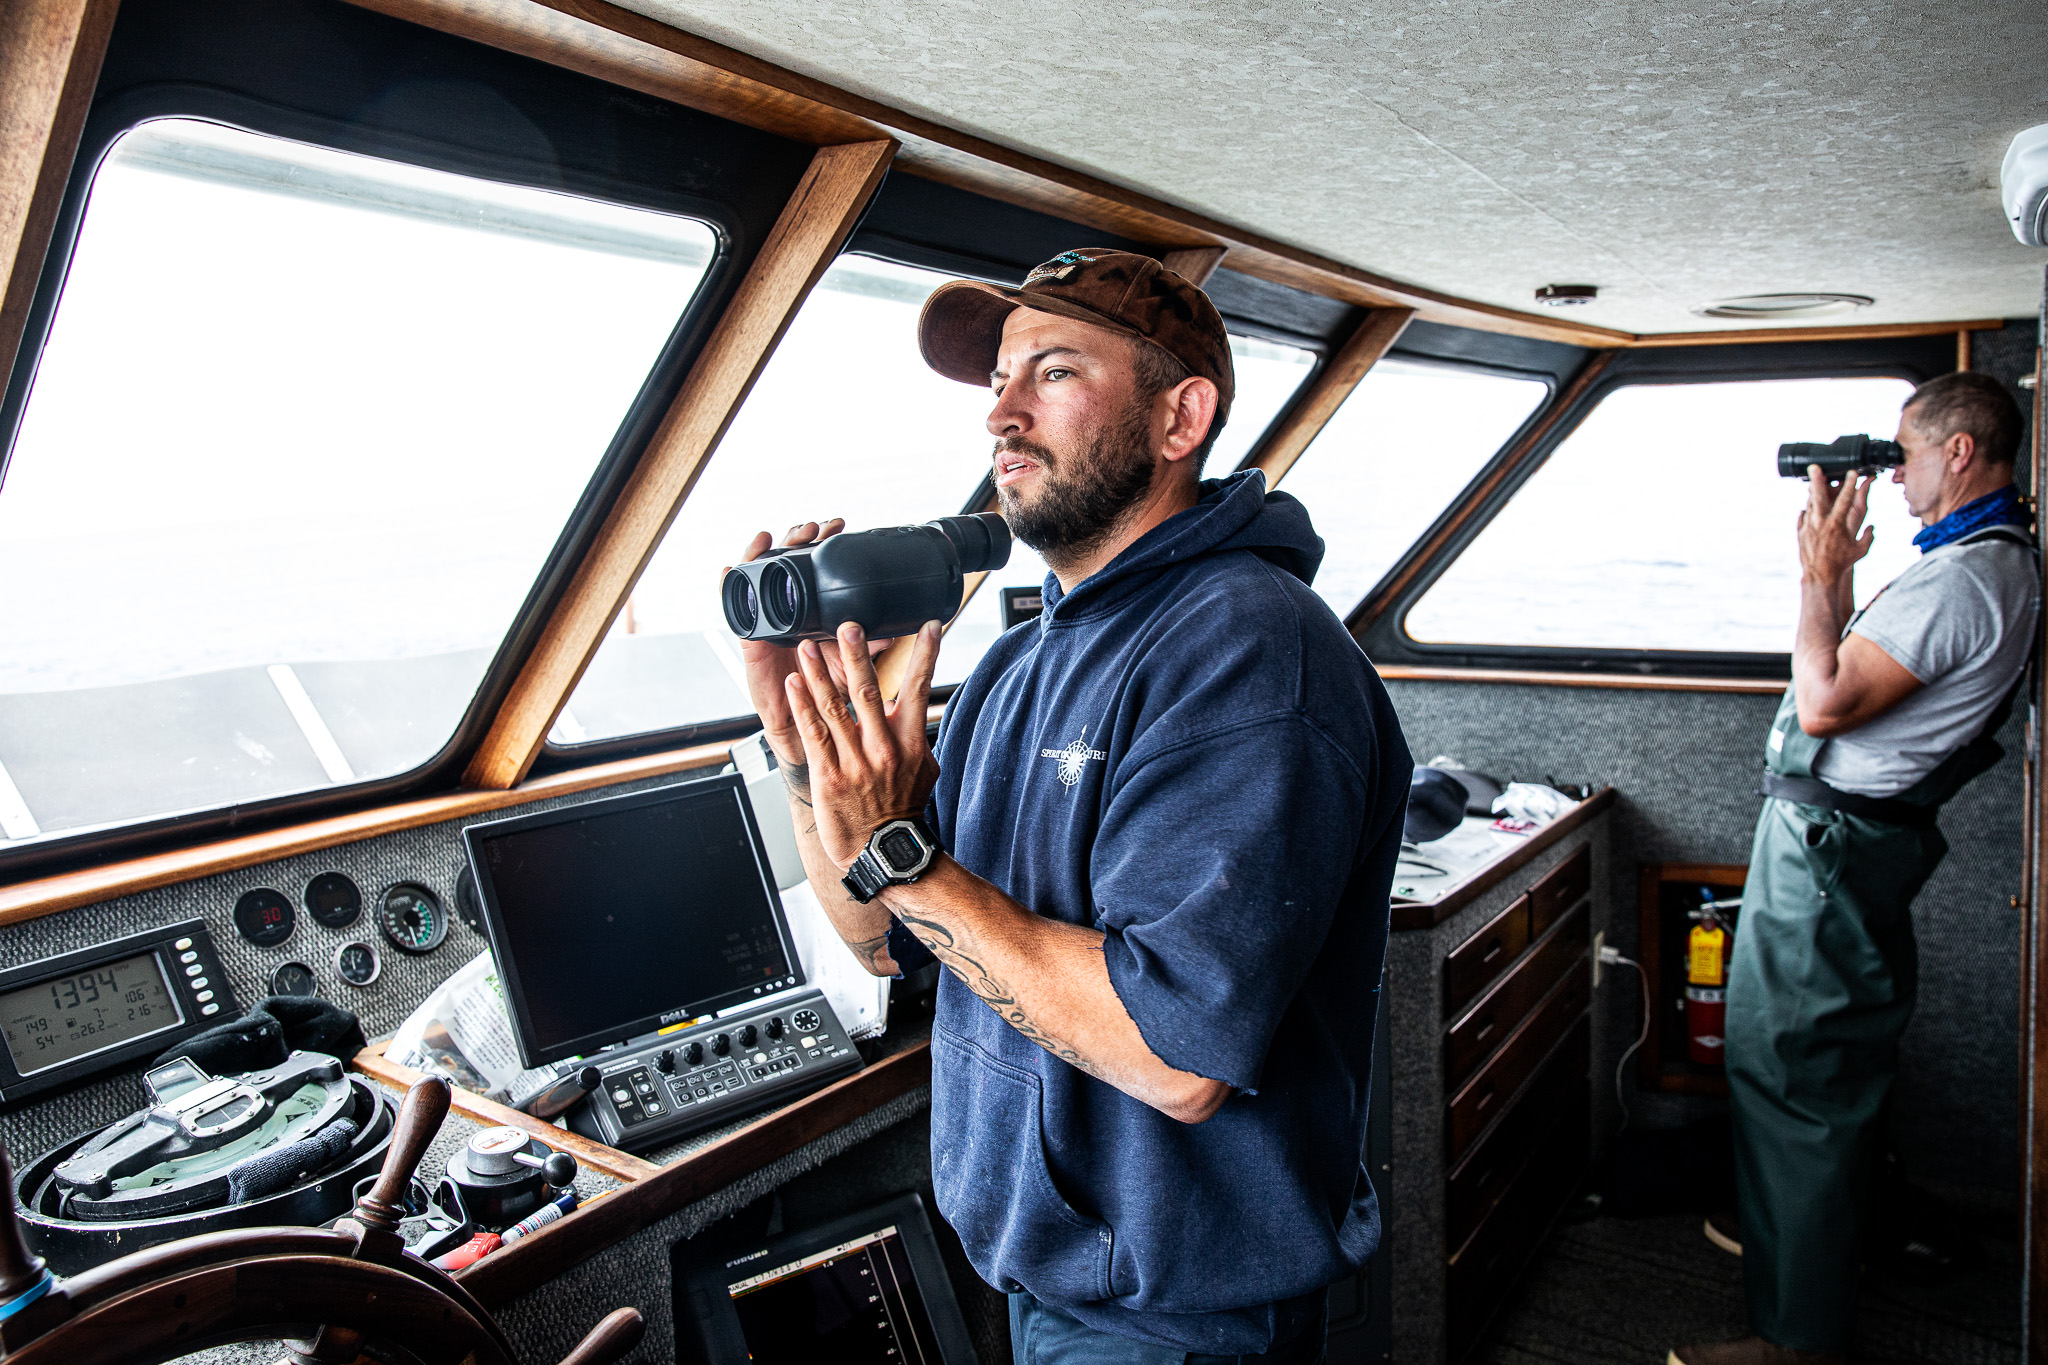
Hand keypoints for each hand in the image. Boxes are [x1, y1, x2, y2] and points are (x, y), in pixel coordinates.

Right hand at [728, 520, 877, 765]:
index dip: (824, 543)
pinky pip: (737, 610)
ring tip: (773, 535)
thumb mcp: (851, 665)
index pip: (816, 566)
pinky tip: (730, 568)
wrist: (805, 731)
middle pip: (787, 563)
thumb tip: (901, 630)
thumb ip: (870, 646)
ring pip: (761, 577)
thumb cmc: (827, 697)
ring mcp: (768, 622)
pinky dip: (730, 586)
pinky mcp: (750, 641)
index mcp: (815, 613)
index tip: (840, 525)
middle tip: (815, 527)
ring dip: (765, 552)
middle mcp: (790, 612)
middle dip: (798, 539)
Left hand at [784, 620, 943, 867]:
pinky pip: (813, 734)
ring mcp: (854, 762)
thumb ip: (916, 735)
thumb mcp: (923, 768)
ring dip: (818, 674)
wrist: (885, 849)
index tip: (930, 625)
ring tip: (807, 647)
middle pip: (869, 692)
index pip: (920, 690)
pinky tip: (793, 685)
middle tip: (848, 626)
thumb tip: (913, 706)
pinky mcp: (828, 776)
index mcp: (910, 742)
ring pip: (834, 709)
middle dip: (857, 657)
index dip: (926, 655)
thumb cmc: (902, 808)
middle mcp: (883, 748)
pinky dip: (802, 707)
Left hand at [1797, 465, 1873, 585]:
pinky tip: (1810, 506)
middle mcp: (1821, 522)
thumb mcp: (1861, 550)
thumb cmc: (1842, 563)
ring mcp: (1808, 526)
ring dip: (1813, 493)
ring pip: (1810, 504)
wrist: (1819, 575)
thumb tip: (1872, 527)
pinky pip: (1804, 516)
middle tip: (1814, 466)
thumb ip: (1868, 536)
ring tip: (1814, 482)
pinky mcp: (1800, 532)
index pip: (1845, 499)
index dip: (1849, 484)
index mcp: (1837, 524)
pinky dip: (1808, 510)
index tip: (1852, 472)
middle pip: (1818, 495)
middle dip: (1817, 479)